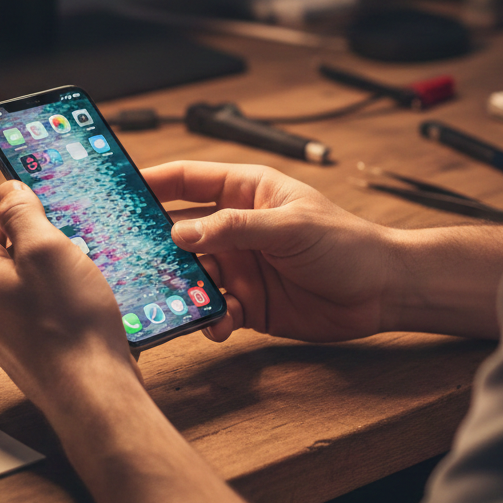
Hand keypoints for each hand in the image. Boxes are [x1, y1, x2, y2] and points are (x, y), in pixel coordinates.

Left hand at [0, 181, 140, 413]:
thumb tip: (7, 190)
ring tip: (81, 267)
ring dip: (49, 264)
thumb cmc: (70, 324)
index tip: (44, 194)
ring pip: (22, 276)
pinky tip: (82, 298)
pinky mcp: (25, 346)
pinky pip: (35, 304)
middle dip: (36, 233)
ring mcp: (0, 328)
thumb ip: (22, 213)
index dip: (14, 199)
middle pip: (1, 246)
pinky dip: (57, 293)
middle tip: (70, 231)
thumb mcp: (47, 250)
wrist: (92, 393)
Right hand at [144, 161, 395, 343]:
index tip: (120, 188)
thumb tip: (182, 233)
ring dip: (181, 287)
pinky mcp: (248, 303)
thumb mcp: (290, 226)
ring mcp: (240, 266)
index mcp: (246, 192)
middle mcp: (236, 228)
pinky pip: (214, 308)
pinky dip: (209, 317)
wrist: (383, 292)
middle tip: (130, 256)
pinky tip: (216, 323)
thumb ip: (235, 228)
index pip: (189, 180)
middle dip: (157, 244)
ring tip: (172, 298)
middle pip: (181, 232)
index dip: (154, 181)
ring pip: (193, 274)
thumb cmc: (347, 243)